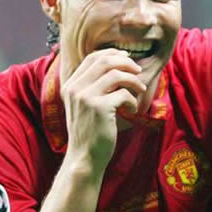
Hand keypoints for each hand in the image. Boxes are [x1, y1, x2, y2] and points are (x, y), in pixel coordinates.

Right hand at [61, 49, 146, 170]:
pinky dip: (133, 100)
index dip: (112, 54)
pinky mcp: (99, 108)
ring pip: (116, 74)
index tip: (127, 58)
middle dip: (126, 63)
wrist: (84, 157)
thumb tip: (116, 66)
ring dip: (133, 80)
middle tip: (138, 71)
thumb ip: (93, 87)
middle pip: (104, 61)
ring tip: (140, 89)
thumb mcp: (84, 105)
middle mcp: (75, 88)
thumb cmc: (90, 132)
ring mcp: (85, 97)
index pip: (92, 58)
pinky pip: (123, 94)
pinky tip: (132, 110)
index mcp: (70, 85)